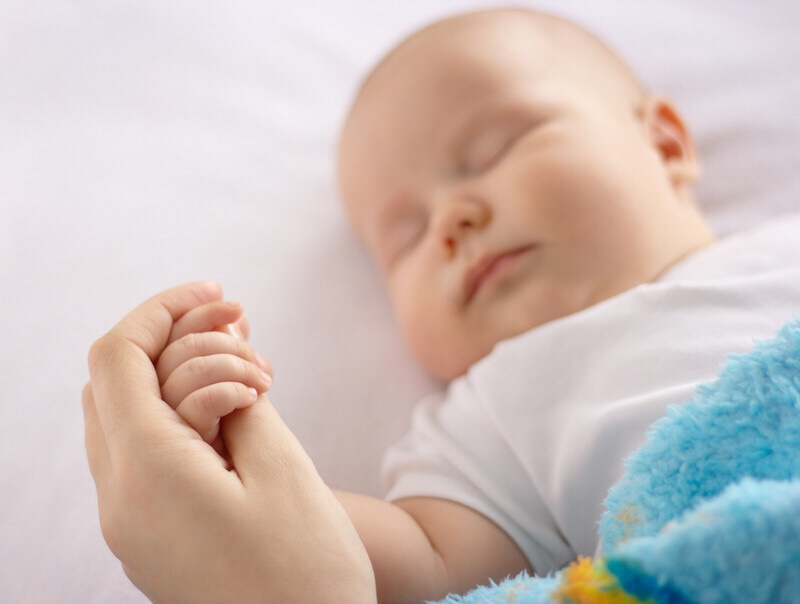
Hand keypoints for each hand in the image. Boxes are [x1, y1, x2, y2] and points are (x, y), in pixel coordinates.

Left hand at [83, 282, 375, 602]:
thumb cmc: (307, 575)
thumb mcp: (283, 468)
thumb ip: (240, 398)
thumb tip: (224, 350)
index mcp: (145, 475)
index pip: (117, 357)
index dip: (164, 309)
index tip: (219, 293)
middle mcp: (118, 498)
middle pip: (117, 380)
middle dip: (180, 337)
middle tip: (246, 325)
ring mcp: (129, 520)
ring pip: (130, 413)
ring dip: (188, 376)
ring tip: (259, 377)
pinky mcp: (150, 533)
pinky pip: (148, 451)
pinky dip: (186, 415)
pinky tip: (239, 409)